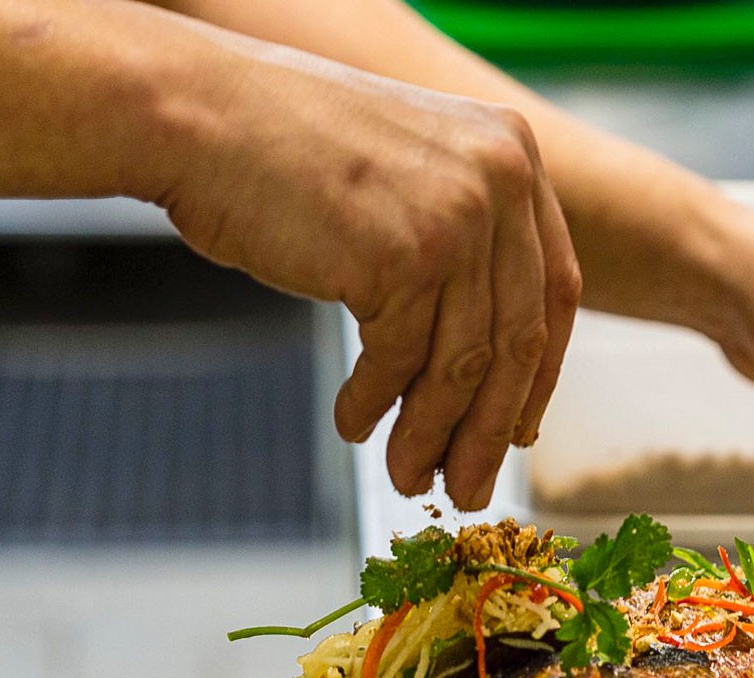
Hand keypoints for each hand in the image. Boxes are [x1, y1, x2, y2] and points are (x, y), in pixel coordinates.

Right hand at [158, 47, 580, 509]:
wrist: (198, 115)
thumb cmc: (287, 149)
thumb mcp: (410, 173)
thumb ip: (465, 241)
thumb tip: (486, 362)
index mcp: (516, 154)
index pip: (555, 290)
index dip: (540, 373)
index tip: (517, 430)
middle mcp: (502, 180)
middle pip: (519, 339)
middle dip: (489, 429)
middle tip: (469, 487)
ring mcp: (457, 217)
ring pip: (463, 364)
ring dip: (432, 436)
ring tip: (408, 477)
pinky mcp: (404, 256)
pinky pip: (401, 360)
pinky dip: (376, 405)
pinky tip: (354, 424)